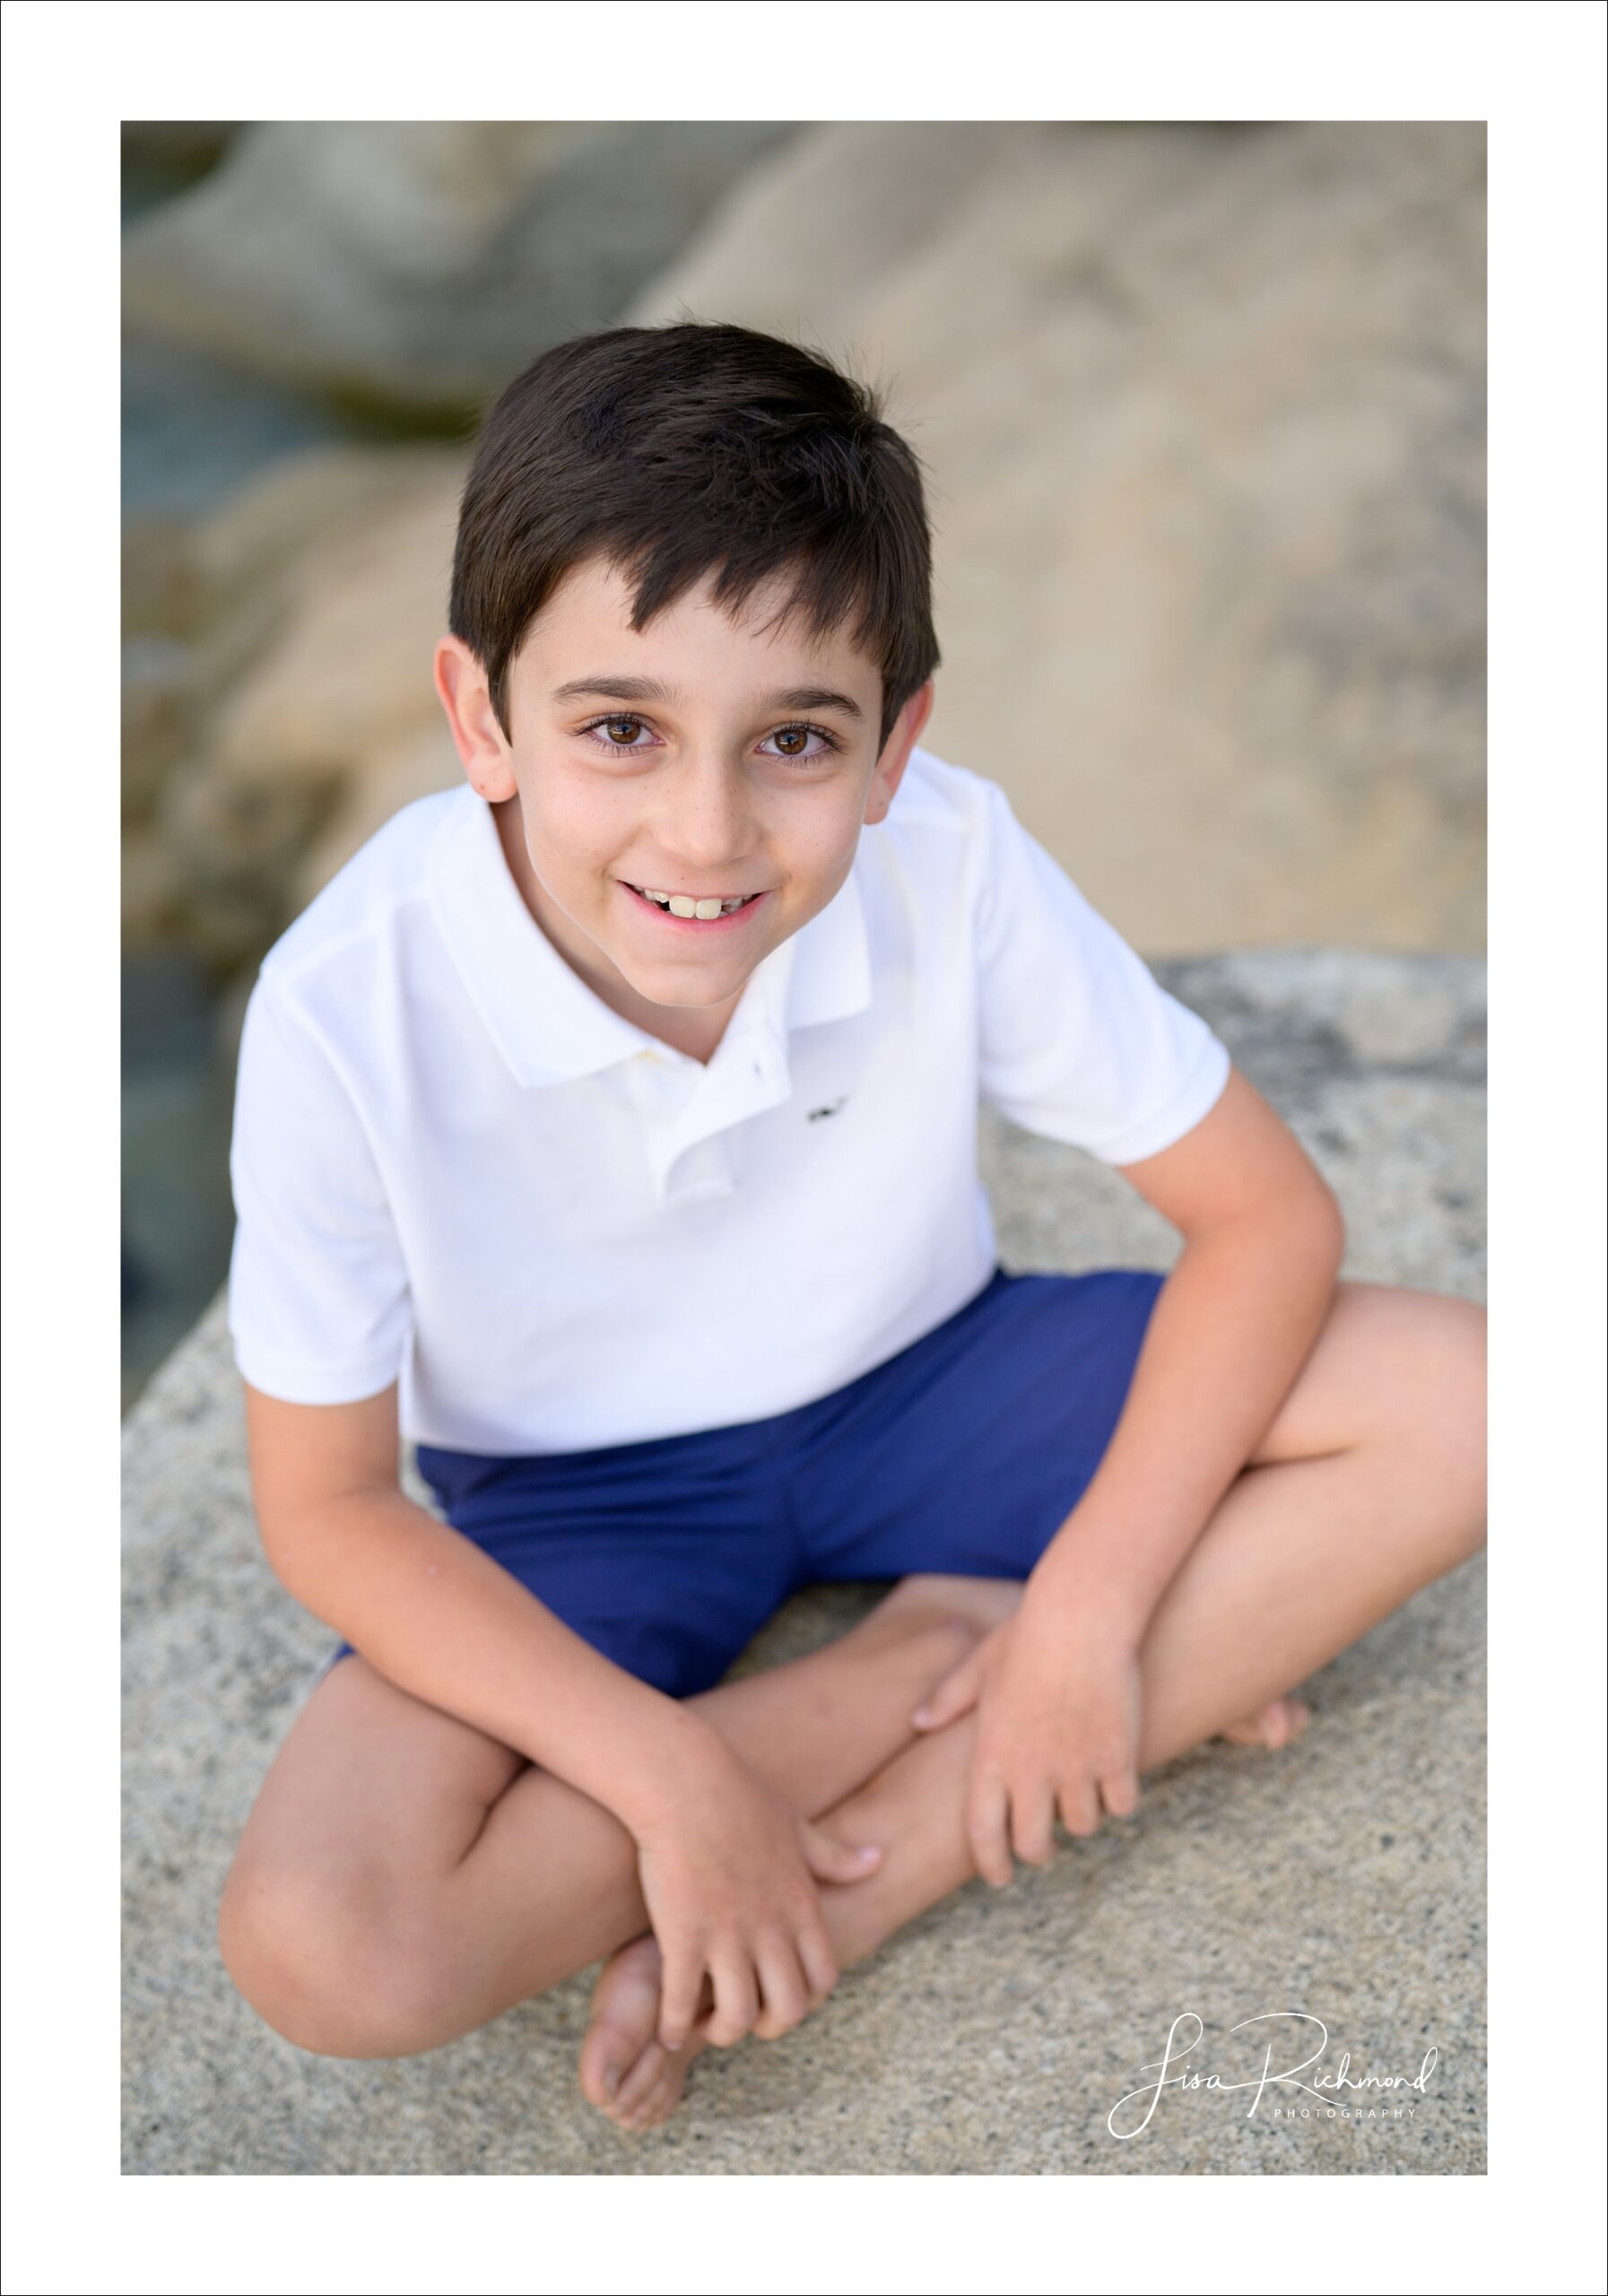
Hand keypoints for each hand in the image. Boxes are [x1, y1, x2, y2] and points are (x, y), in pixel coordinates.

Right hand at [630, 1736, 883, 2051]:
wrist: (685, 1780)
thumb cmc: (738, 1796)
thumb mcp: (797, 1826)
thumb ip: (835, 1855)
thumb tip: (879, 1858)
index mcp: (800, 1905)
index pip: (824, 1980)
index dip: (805, 1998)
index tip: (778, 1993)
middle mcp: (771, 1928)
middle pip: (787, 2010)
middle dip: (768, 2026)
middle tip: (742, 2017)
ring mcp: (728, 1936)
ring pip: (738, 2018)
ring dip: (722, 2032)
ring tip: (700, 2024)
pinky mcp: (684, 1936)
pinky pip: (682, 2003)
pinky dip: (672, 2026)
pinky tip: (664, 2028)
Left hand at [909, 1592, 1143, 1885]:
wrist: (1081, 1618)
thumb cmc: (1025, 1638)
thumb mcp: (977, 1667)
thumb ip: (947, 1699)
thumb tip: (917, 1721)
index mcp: (991, 1756)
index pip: (983, 1833)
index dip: (991, 1863)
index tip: (999, 1876)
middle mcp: (1032, 1772)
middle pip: (1035, 1845)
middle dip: (1039, 1851)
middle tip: (1044, 1846)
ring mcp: (1077, 1768)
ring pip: (1083, 1825)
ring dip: (1081, 1817)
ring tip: (1079, 1796)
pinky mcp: (1117, 1758)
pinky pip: (1122, 1804)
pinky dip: (1119, 1798)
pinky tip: (1115, 1778)